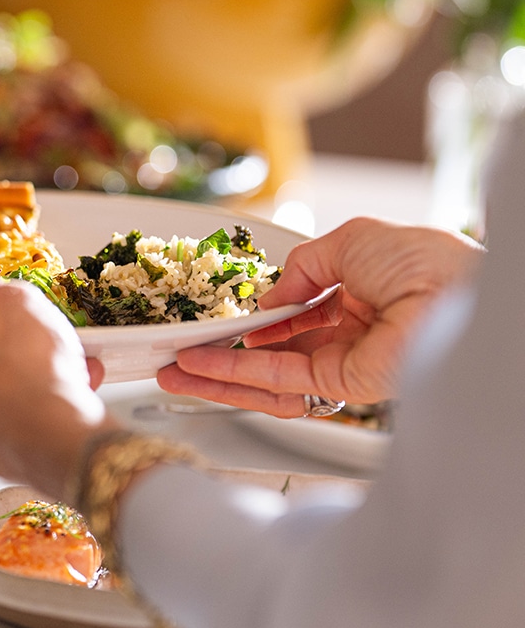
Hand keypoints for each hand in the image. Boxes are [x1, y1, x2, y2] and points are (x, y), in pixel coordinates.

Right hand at [158, 217, 483, 414]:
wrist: (455, 296)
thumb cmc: (423, 261)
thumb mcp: (350, 240)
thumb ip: (303, 265)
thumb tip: (270, 298)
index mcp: (362, 296)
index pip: (297, 313)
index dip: (256, 315)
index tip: (218, 316)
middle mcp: (351, 334)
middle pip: (271, 349)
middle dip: (221, 353)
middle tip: (179, 353)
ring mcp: (342, 363)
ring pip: (265, 372)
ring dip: (215, 372)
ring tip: (172, 370)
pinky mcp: (337, 387)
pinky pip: (275, 380)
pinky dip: (233, 373)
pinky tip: (198, 366)